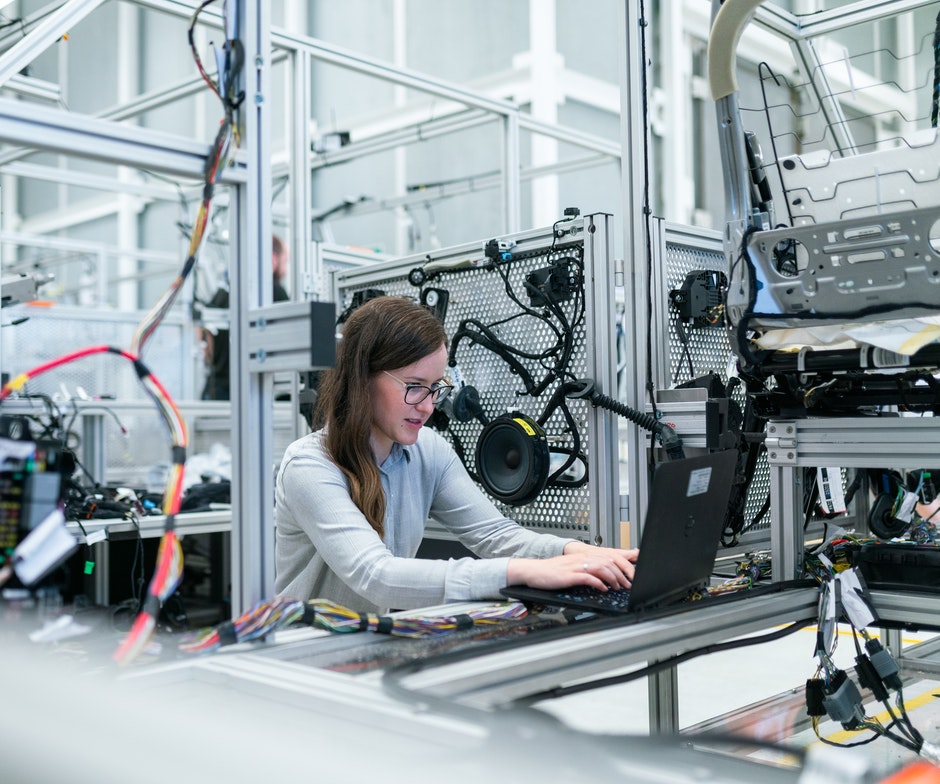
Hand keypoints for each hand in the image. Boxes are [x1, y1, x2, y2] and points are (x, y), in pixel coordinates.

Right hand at [507, 543, 638, 591]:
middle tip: (627, 584)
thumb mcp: (572, 568)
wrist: (533, 571)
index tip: (629, 576)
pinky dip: (599, 583)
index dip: (622, 566)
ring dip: (613, 578)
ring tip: (618, 587)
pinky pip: (588, 577)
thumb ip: (587, 570)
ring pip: (601, 568)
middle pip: (608, 562)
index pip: (608, 557)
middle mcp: (581, 558)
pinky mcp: (569, 575)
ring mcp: (575, 566)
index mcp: (583, 556)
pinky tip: (603, 589)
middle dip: (621, 574)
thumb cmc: (551, 572)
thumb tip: (602, 577)